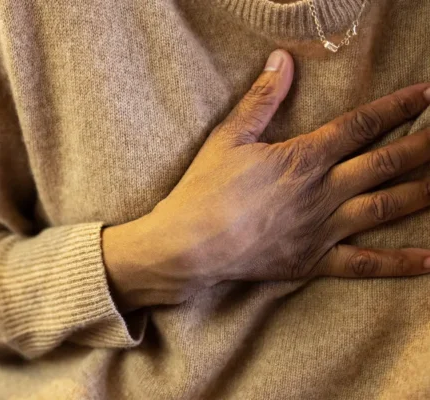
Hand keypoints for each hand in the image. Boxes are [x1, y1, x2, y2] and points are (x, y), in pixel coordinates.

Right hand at [103, 50, 429, 311]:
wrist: (188, 245)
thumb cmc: (204, 190)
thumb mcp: (228, 137)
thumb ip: (261, 99)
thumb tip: (281, 59)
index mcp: (304, 158)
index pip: (360, 126)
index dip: (397, 108)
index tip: (428, 95)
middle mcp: (323, 192)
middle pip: (385, 164)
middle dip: (423, 146)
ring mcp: (322, 229)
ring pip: (385, 207)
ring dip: (423, 192)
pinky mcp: (314, 261)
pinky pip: (364, 263)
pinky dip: (398, 263)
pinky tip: (428, 260)